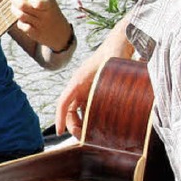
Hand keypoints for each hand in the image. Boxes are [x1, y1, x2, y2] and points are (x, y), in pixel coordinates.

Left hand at [9, 0, 69, 50]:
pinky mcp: (35, 34)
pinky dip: (19, 22)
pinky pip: (23, 26)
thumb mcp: (51, 2)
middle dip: (16, 1)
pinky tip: (20, 20)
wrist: (61, 34)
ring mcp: (40, 25)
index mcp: (49, 5)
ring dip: (15, 10)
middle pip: (24, 6)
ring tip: (13, 7)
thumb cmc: (52, 13)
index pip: (38, 2)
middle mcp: (45, 15)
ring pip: (21, 16)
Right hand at [55, 16, 133, 136]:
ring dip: (80, 122)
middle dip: (73, 124)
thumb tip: (113, 110)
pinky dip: (88, 116)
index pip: (63, 102)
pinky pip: (85, 106)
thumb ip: (111, 89)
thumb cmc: (114, 56)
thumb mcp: (111, 73)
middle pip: (68, 109)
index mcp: (78, 81)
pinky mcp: (92, 89)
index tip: (60, 132)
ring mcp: (85, 88)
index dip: (60, 118)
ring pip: (76, 109)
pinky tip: (98, 124)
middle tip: (83, 138)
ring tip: (90, 134)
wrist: (119, 43)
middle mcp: (79, 85)